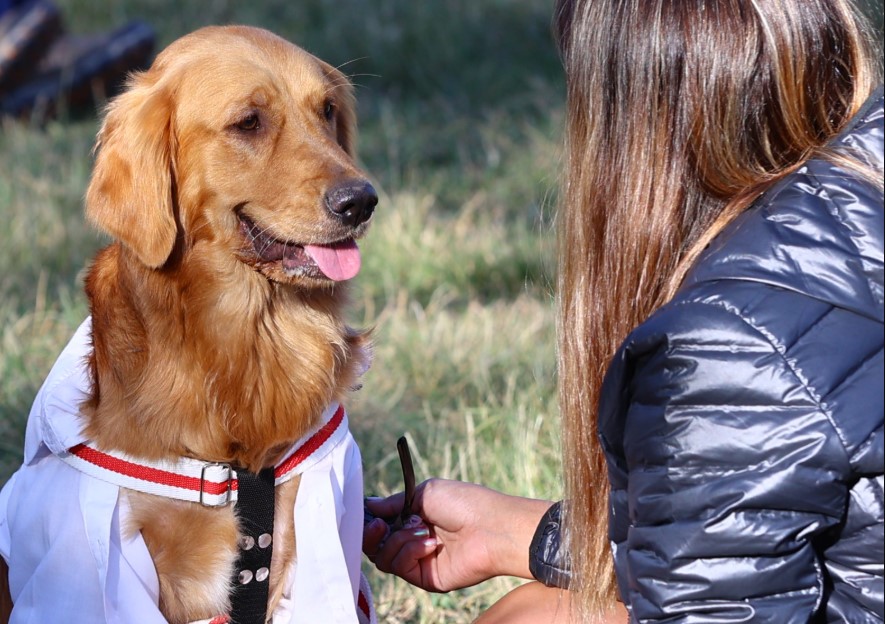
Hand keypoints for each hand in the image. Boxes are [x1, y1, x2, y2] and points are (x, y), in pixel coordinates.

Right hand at [363, 478, 552, 591]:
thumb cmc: (465, 503)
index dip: (370, 521)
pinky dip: (408, 552)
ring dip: (396, 541)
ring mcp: (419, 560)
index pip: (381, 524)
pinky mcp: (425, 577)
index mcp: (415, 517)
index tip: (368, 514)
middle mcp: (414, 539)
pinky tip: (428, 543)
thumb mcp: (425, 493)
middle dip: (373, 534)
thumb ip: (394, 502)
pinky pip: (399, 568)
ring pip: (383, 558)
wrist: (492, 527)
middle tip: (381, 525)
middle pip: (376, 544)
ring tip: (420, 530)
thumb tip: (369, 505)